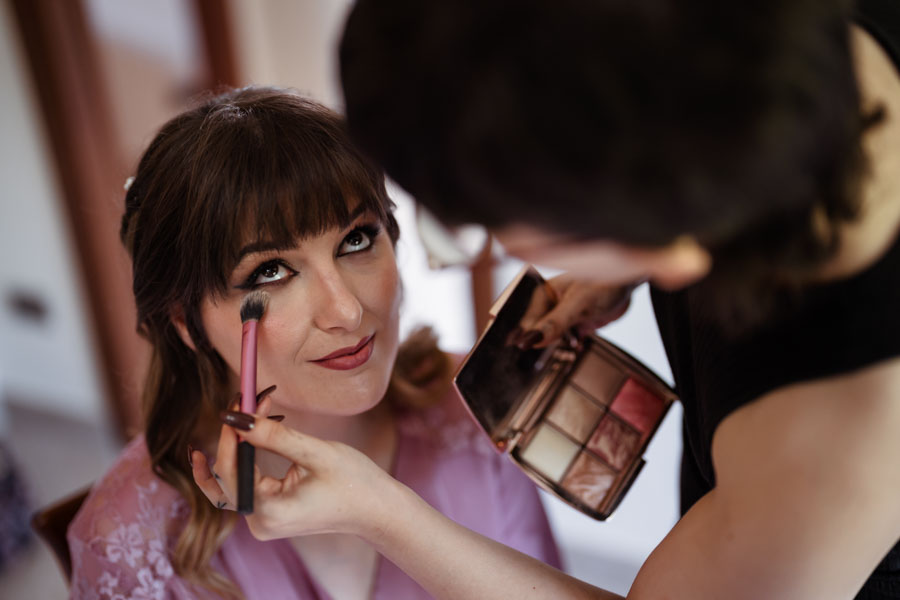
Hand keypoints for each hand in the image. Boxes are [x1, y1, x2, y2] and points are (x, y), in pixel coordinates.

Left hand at [190, 397, 400, 540]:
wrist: (376, 510)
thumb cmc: (354, 482)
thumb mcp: (315, 453)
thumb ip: (273, 436)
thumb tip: (237, 417)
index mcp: (268, 511)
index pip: (230, 469)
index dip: (230, 433)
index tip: (240, 400)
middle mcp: (259, 522)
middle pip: (225, 476)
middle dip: (233, 436)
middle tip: (247, 401)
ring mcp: (262, 521)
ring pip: (228, 483)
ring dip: (234, 447)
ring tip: (240, 417)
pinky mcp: (269, 514)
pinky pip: (243, 487)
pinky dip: (244, 461)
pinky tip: (245, 439)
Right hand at [516, 275, 639, 348]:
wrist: (628, 285)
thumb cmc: (605, 282)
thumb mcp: (578, 304)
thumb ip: (554, 322)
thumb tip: (531, 339)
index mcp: (543, 293)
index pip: (527, 321)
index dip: (527, 336)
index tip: (527, 348)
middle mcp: (549, 303)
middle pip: (536, 331)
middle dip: (545, 341)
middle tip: (558, 341)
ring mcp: (562, 315)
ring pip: (551, 338)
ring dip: (559, 345)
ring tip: (572, 340)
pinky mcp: (574, 324)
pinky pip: (565, 341)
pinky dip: (571, 345)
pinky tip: (578, 343)